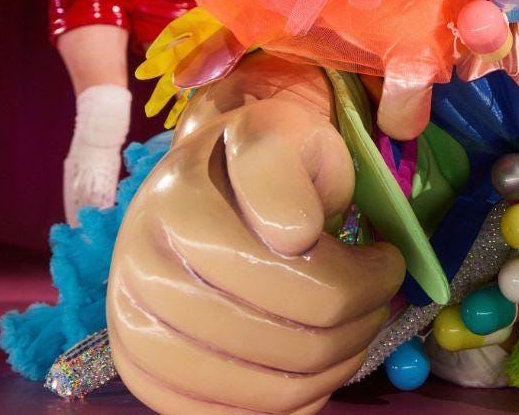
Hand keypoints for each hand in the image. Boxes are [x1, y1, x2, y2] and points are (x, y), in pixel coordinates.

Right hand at [108, 65, 405, 413]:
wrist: (208, 177)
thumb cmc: (262, 159)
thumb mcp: (284, 132)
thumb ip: (286, 169)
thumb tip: (293, 236)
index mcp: (179, 200)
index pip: (301, 280)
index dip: (368, 278)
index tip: (385, 256)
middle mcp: (141, 263)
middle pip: (292, 341)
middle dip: (358, 324)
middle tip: (377, 297)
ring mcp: (133, 322)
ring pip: (267, 390)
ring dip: (333, 368)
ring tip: (352, 328)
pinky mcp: (138, 367)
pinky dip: (287, 403)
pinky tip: (311, 366)